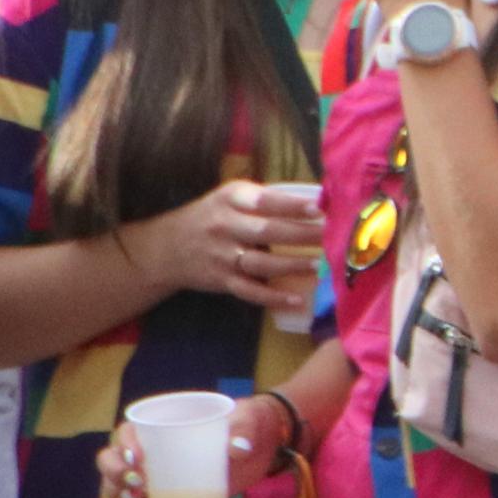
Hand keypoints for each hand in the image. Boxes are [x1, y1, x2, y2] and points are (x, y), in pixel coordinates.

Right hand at [98, 389, 290, 497]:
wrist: (265, 447)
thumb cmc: (250, 423)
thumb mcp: (249, 420)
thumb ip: (244, 429)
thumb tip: (239, 449)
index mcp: (166, 423)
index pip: (130, 431)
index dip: (124, 444)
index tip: (136, 458)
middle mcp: (155, 449)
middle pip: (114, 459)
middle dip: (113, 472)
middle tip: (136, 483)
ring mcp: (162, 475)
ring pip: (122, 485)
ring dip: (120, 494)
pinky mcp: (174, 496)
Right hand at [119, 179, 326, 311]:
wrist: (167, 247)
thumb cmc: (212, 216)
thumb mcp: (231, 196)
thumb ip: (265, 198)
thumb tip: (316, 198)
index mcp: (232, 199)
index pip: (266, 201)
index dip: (292, 205)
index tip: (320, 208)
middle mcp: (226, 226)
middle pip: (267, 231)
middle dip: (302, 235)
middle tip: (331, 237)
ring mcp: (223, 255)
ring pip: (261, 263)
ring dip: (291, 266)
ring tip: (319, 266)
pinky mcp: (222, 280)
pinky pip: (250, 291)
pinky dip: (273, 298)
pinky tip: (297, 300)